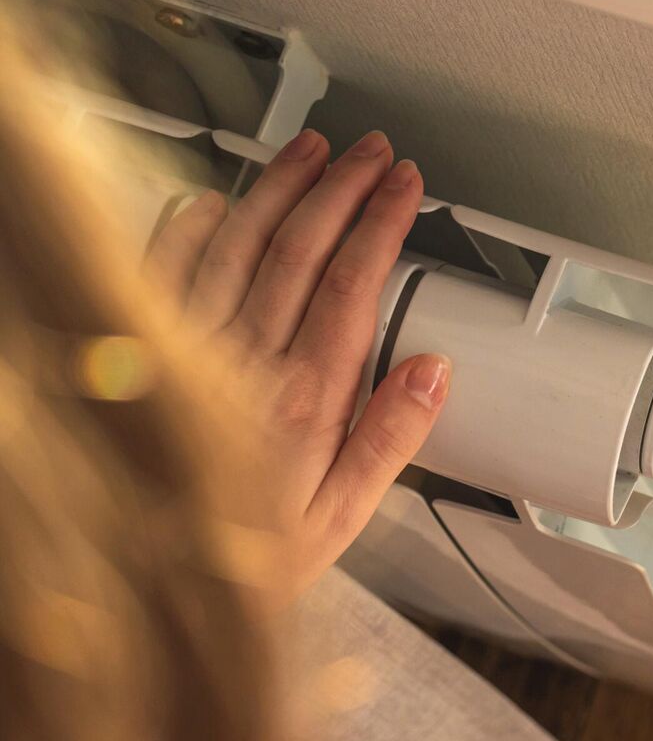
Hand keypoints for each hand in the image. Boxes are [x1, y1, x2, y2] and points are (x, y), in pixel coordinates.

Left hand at [145, 128, 449, 597]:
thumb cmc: (238, 560)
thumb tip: (433, 371)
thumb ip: (388, 441)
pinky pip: (157, 272)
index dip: (382, 222)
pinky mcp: (132, 353)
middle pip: (298, 249)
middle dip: (341, 188)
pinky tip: (212, 201)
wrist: (132, 590)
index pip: (352, 284)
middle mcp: (239, 367)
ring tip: (311, 151)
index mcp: (301, 403)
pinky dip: (185, 229)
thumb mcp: (339, 521)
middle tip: (371, 153)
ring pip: (232, 245)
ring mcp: (180, 353)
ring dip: (277, 189)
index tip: (405, 186)